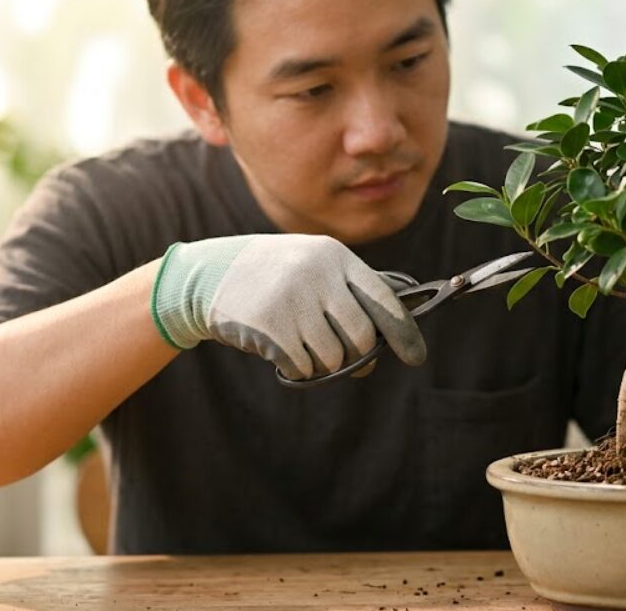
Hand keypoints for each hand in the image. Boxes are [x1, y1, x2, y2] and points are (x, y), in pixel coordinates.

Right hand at [151, 234, 425, 379]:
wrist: (210, 275)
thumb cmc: (275, 276)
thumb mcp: (314, 266)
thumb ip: (351, 290)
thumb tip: (393, 329)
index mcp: (335, 256)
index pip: (383, 299)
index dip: (403, 332)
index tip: (415, 356)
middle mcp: (317, 274)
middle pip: (360, 336)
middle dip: (358, 356)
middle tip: (351, 362)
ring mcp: (293, 299)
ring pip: (332, 357)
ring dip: (324, 364)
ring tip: (305, 347)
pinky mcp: (270, 326)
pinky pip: (303, 367)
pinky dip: (298, 369)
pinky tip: (282, 351)